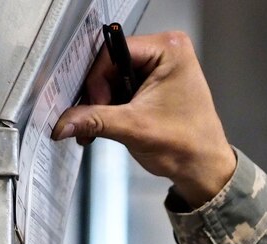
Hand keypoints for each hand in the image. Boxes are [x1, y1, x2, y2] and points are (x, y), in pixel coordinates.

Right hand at [52, 31, 235, 207]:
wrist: (205, 170)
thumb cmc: (188, 147)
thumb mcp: (134, 129)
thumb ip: (94, 120)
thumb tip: (62, 122)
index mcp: (169, 49)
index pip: (112, 52)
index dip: (96, 81)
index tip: (94, 107)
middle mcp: (167, 52)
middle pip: (110, 64)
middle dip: (97, 96)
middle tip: (91, 121)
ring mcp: (162, 68)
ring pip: (112, 78)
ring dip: (101, 105)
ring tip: (97, 129)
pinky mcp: (156, 85)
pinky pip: (122, 88)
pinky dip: (111, 108)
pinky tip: (107, 125)